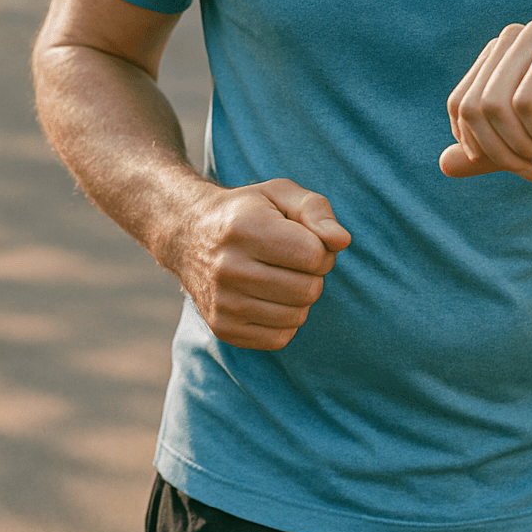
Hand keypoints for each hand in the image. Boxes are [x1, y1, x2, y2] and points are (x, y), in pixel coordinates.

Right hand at [166, 178, 351, 350]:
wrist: (189, 235)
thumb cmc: (248, 212)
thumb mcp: (281, 194)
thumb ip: (317, 211)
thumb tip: (342, 241)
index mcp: (245, 228)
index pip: (313, 255)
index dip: (321, 247)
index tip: (305, 239)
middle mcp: (228, 268)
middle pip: (308, 289)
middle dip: (312, 274)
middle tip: (293, 260)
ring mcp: (222, 302)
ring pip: (297, 316)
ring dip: (299, 297)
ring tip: (279, 276)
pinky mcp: (222, 328)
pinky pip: (280, 338)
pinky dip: (285, 319)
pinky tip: (269, 297)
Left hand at [440, 20, 531, 182]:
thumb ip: (493, 152)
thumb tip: (443, 165)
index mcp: (500, 57)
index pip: (459, 106)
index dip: (480, 147)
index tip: (521, 167)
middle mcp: (511, 40)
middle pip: (471, 109)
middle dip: (501, 153)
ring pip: (495, 107)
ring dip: (524, 148)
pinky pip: (527, 103)